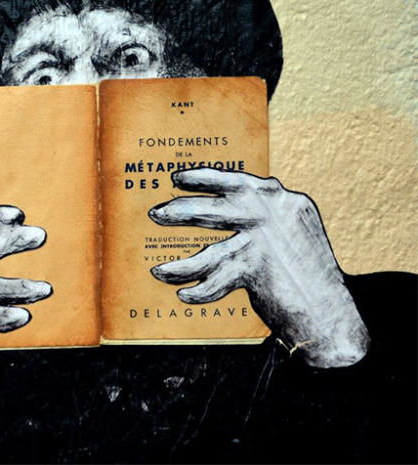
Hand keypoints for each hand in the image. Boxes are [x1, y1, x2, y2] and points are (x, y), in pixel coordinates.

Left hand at [149, 168, 369, 368]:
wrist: (335, 313)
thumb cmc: (309, 274)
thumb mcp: (293, 232)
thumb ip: (264, 217)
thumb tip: (221, 206)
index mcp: (284, 200)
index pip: (237, 181)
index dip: (203, 178)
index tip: (177, 177)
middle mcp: (273, 214)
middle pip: (215, 209)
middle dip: (181, 212)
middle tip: (155, 214)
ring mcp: (263, 241)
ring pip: (208, 253)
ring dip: (179, 266)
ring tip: (158, 271)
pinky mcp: (255, 270)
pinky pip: (215, 282)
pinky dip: (199, 292)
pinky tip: (184, 295)